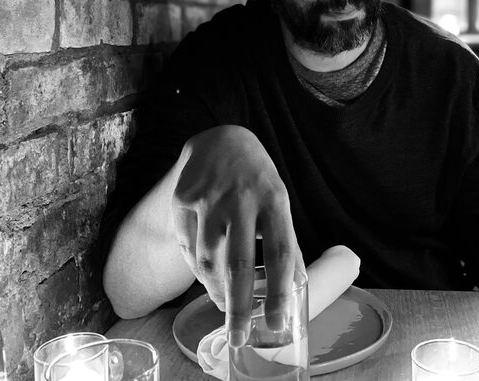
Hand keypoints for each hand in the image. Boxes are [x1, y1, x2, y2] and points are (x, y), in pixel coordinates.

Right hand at [171, 125, 303, 345]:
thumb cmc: (257, 180)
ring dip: (214, 291)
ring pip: (207, 260)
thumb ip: (285, 241)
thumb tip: (296, 287)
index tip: (276, 323)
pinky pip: (186, 246)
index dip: (279, 292)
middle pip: (238, 264)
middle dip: (237, 308)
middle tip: (238, 337)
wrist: (222, 140)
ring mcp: (208, 199)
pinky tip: (205, 273)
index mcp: (275, 201)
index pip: (281, 253)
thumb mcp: (279, 202)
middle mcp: (241, 200)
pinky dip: (195, 267)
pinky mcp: (182, 199)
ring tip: (223, 305)